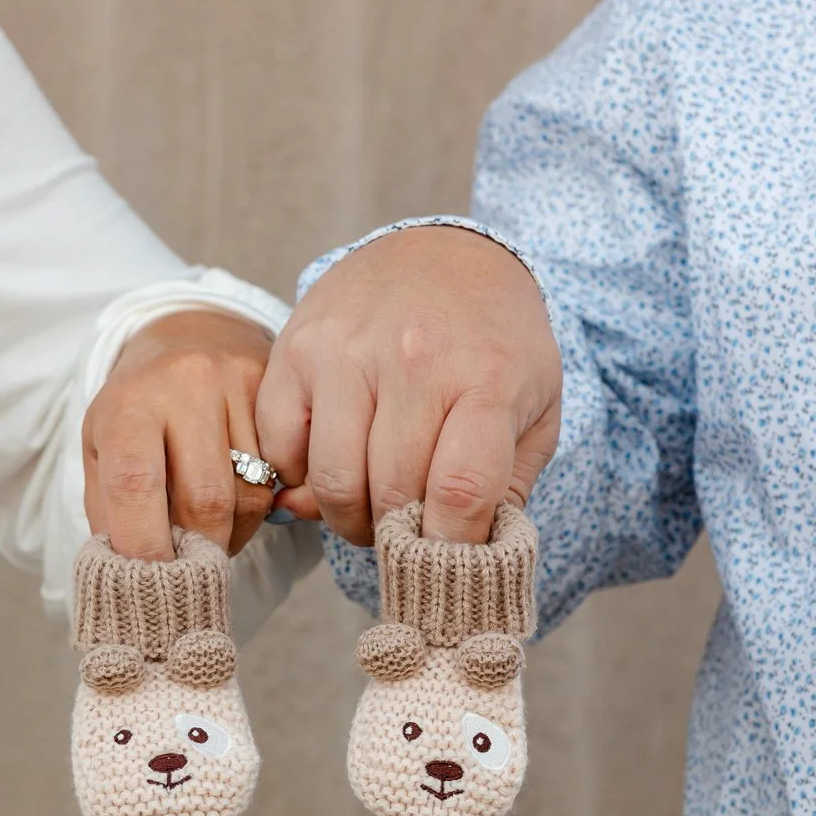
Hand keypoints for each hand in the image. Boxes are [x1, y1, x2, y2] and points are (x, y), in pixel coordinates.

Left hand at [83, 309, 274, 559]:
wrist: (190, 334)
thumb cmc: (137, 407)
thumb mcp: (103, 450)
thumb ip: (110, 513)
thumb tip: (127, 576)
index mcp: (128, 404)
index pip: (136, 484)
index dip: (145, 546)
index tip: (149, 584)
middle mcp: (184, 385)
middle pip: (206, 498)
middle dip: (199, 549)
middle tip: (189, 564)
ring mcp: (236, 383)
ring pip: (251, 494)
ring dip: (233, 534)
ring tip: (213, 531)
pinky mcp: (276, 389)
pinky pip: (280, 474)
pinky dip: (261, 505)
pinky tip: (240, 498)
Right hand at [256, 226, 560, 544]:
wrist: (444, 253)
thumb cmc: (494, 343)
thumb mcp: (535, 407)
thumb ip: (506, 488)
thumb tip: (457, 556)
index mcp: (487, 378)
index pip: (459, 491)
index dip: (449, 547)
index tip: (447, 562)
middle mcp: (414, 359)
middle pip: (390, 494)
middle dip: (399, 536)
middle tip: (408, 532)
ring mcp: (347, 351)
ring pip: (332, 480)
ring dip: (349, 516)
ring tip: (369, 508)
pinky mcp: (295, 348)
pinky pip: (280, 448)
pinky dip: (300, 476)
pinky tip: (331, 462)